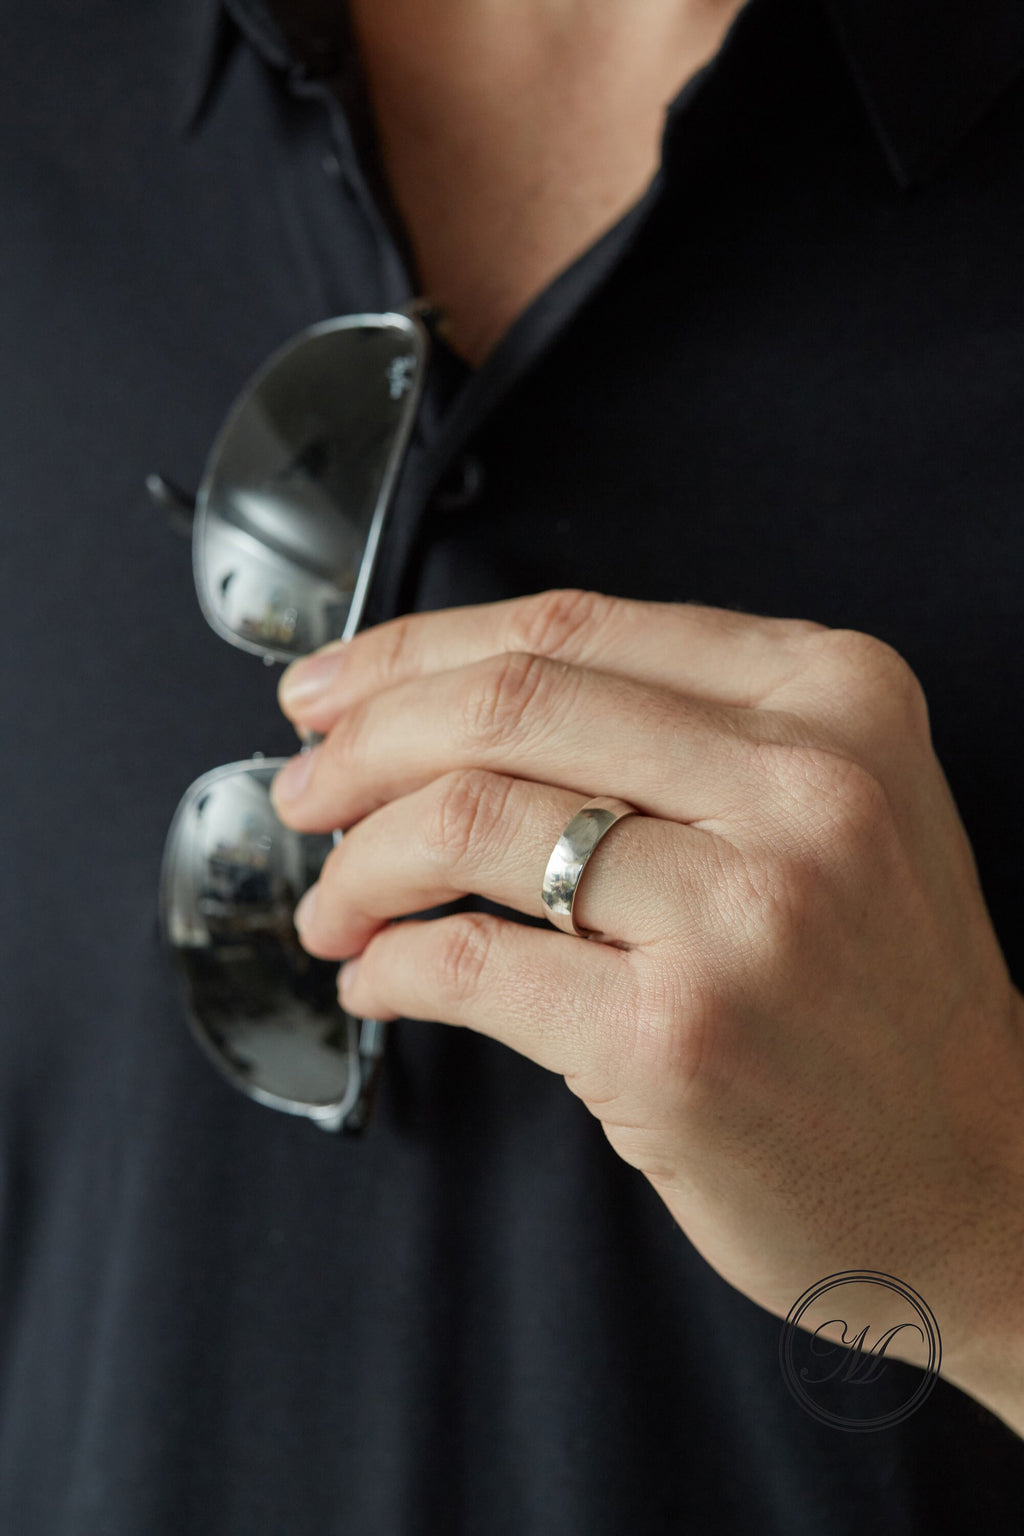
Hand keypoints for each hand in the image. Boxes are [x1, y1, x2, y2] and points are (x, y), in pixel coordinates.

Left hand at [270, 589, 1023, 1393]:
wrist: (980, 1177)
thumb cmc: (882, 997)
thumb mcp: (832, 809)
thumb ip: (677, 736)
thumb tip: (444, 711)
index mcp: (832, 698)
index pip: (572, 627)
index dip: (416, 649)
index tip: (338, 685)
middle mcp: (801, 784)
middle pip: (504, 706)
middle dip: (361, 743)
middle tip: (306, 787)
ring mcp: (742, 912)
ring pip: (468, 820)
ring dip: (359, 863)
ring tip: (332, 901)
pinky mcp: (677, 1039)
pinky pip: (472, 963)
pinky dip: (393, 965)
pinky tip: (380, 977)